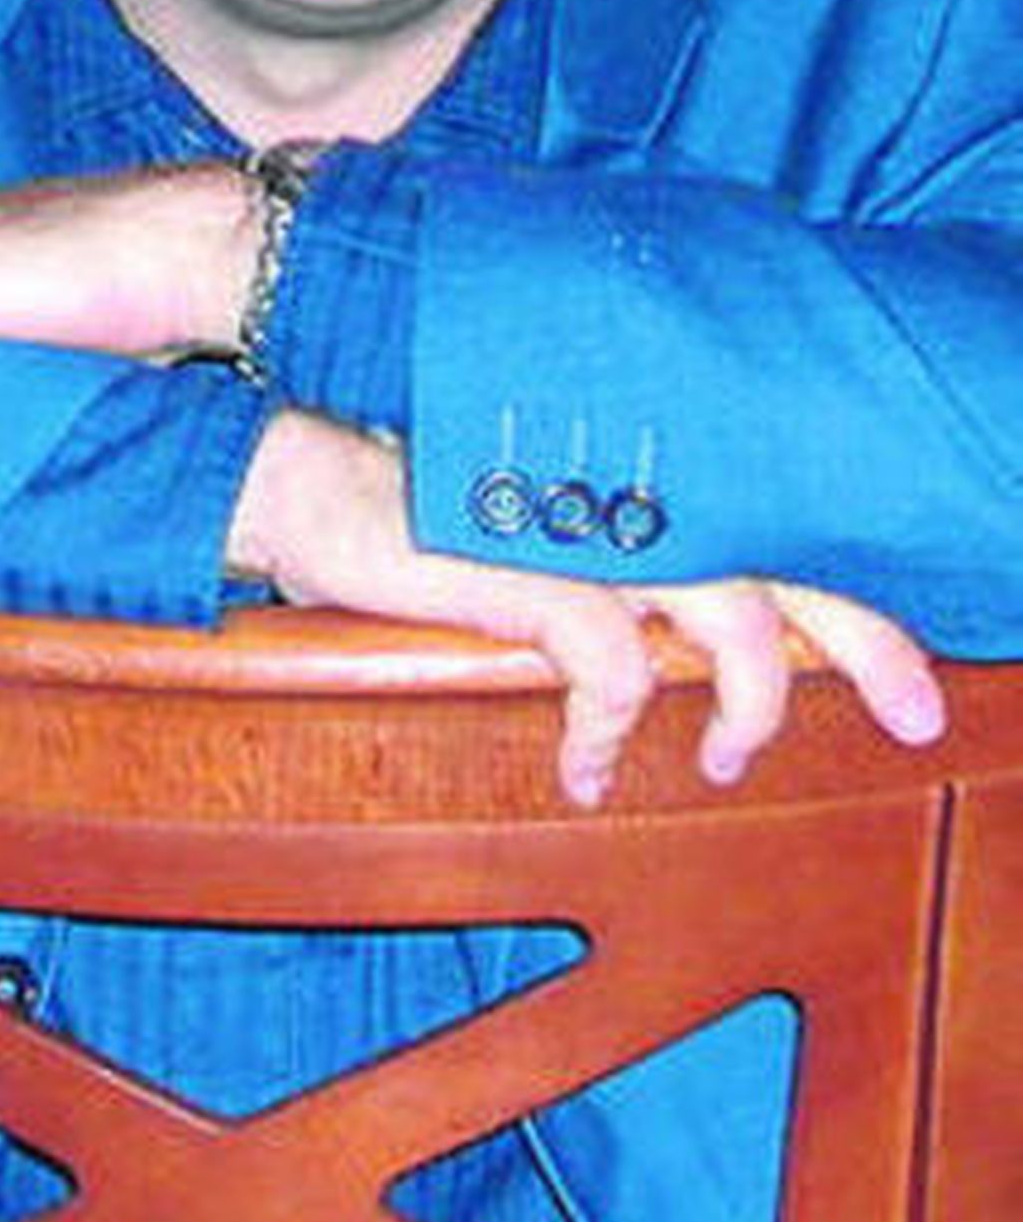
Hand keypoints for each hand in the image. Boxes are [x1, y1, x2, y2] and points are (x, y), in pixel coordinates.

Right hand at [228, 411, 945, 808]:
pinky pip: (617, 671)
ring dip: (747, 709)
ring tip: (718, 763)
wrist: (300, 459)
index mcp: (654, 454)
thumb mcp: (542, 500)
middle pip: (802, 556)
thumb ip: (624, 523)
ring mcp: (597, 516)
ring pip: (739, 622)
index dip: (858, 574)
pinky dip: (609, 732)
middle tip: (921, 713)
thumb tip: (698, 600)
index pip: (792, 505)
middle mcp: (645, 476)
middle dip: (871, 643)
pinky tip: (579, 767)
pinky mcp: (538, 564)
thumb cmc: (414, 479)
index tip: (904, 645)